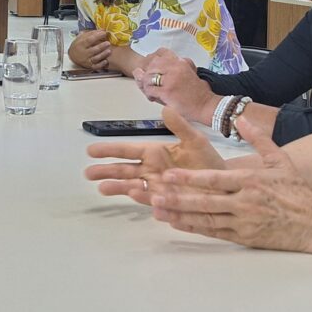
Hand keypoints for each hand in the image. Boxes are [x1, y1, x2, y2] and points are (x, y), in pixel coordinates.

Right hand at [68, 28, 112, 70]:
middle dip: (101, 46)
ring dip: (103, 55)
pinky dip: (101, 64)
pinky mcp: (89, 66)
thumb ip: (91, 33)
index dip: (97, 36)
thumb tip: (102, 30)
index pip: (89, 40)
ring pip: (95, 58)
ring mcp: (86, 61)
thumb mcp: (81, 37)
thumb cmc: (79, 45)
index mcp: (80, 44)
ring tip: (109, 51)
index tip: (104, 33)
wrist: (72, 56)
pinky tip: (106, 61)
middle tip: (108, 43)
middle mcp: (83, 53)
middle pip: (93, 50)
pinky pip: (96, 66)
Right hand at [84, 107, 225, 205]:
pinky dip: (141, 196)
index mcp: (154, 152)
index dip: (110, 150)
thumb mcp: (195, 141)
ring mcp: (156, 187)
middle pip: (124, 170)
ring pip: (131, 185)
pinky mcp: (165, 201)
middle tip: (87, 173)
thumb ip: (179, 127)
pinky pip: (150, 198)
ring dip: (117, 187)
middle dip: (106, 171)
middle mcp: (151, 170)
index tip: (91, 150)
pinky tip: (131, 193)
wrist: (224, 184)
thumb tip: (164, 109)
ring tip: (101, 188)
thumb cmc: (208, 161)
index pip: (127, 150)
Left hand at [132, 48, 216, 120]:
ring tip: (152, 92)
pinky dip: (149, 94)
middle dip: (148, 75)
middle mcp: (175, 67)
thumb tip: (155, 68)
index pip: (160, 54)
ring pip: (148, 77)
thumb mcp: (190, 72)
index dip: (153, 62)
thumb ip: (175, 68)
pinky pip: (149, 89)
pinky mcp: (167, 91)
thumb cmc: (197, 93)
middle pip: (151, 65)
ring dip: (147, 85)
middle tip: (151, 84)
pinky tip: (153, 98)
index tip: (154, 71)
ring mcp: (170, 79)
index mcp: (181, 62)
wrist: (206, 106)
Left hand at [150, 127, 311, 252]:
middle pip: (205, 201)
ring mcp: (244, 222)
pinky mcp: (244, 237)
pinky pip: (214, 232)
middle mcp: (245, 202)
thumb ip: (258, 139)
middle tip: (154, 195)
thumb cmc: (297, 190)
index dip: (189, 178)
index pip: (214, 179)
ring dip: (180, 215)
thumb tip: (241, 119)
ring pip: (206, 219)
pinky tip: (177, 223)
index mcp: (251, 181)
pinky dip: (194, 228)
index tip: (169, 176)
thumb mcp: (281, 160)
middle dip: (177, 198)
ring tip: (157, 210)